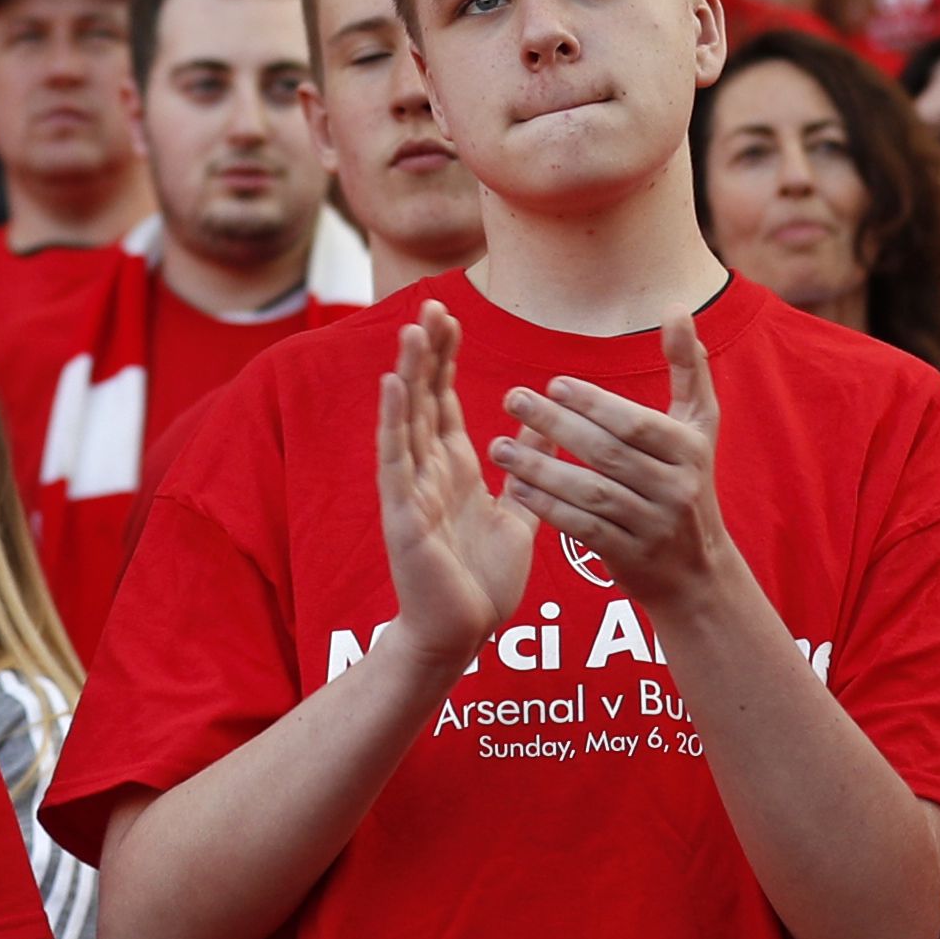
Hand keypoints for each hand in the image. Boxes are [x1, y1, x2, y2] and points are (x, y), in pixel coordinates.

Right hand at [374, 301, 535, 663]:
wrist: (461, 635)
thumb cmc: (482, 583)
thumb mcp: (517, 516)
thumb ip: (527, 474)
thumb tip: (546, 435)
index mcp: (454, 470)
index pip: (444, 401)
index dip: (446, 359)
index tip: (450, 316)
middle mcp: (427, 471)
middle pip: (423, 398)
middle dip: (427, 352)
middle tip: (430, 304)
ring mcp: (411, 489)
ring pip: (407, 420)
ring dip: (409, 374)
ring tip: (413, 330)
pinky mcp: (402, 514)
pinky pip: (395, 460)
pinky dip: (393, 421)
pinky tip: (393, 385)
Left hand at [493, 313, 734, 612]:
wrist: (697, 570)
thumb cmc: (689, 481)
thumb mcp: (699, 425)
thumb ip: (688, 368)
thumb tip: (678, 308)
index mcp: (690, 448)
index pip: (635, 423)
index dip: (594, 403)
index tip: (553, 382)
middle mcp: (676, 488)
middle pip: (608, 453)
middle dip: (556, 425)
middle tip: (512, 397)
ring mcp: (653, 525)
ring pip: (590, 492)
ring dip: (540, 468)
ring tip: (499, 446)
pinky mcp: (630, 557)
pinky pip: (582, 528)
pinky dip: (548, 508)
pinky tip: (515, 488)